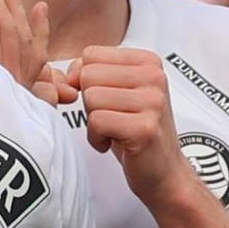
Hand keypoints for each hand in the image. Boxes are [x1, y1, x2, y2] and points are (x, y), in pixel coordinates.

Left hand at [71, 45, 192, 200]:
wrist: (164, 173)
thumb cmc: (135, 133)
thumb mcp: (116, 94)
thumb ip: (91, 74)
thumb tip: (64, 74)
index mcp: (148, 61)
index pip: (91, 54)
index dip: (86, 81)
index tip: (105, 102)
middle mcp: (154, 76)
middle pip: (88, 75)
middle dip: (89, 102)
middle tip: (112, 120)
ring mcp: (152, 102)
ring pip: (90, 98)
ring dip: (93, 122)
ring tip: (114, 132)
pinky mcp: (144, 128)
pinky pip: (96, 122)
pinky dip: (96, 138)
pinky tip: (113, 143)